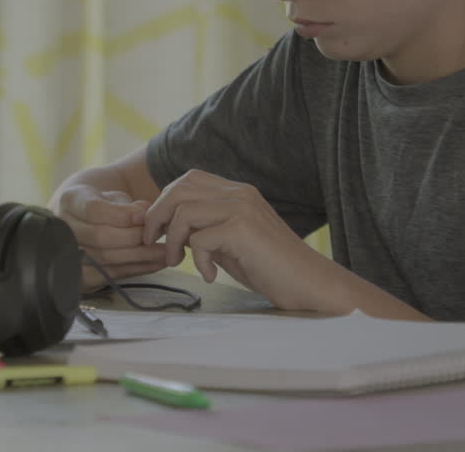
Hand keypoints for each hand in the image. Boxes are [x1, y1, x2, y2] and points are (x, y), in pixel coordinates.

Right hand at [55, 186, 167, 290]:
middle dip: (134, 237)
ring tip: (166, 252)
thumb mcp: (112, 195)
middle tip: (160, 234)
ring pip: (106, 259)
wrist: (83, 220)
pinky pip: (109, 275)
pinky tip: (155, 263)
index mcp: (69, 201)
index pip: (93, 210)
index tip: (144, 215)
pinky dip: (136, 269)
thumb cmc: (101, 204)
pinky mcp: (79, 274)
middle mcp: (63, 228)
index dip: (121, 215)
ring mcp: (67, 253)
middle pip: (100, 237)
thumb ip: (127, 204)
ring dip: (140, 257)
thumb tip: (144, 212)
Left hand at [138, 168, 330, 309]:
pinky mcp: (242, 229)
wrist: (309, 285)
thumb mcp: (231, 241)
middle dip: (157, 216)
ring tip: (179, 262)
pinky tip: (211, 276)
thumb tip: (168, 226)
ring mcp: (242, 208)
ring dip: (173, 241)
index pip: (187, 180)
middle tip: (154, 243)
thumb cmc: (270, 268)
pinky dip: (198, 261)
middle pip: (179, 189)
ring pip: (183, 212)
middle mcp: (239, 193)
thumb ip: (205, 227)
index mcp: (237, 191)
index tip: (158, 230)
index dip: (163, 202)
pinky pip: (199, 239)